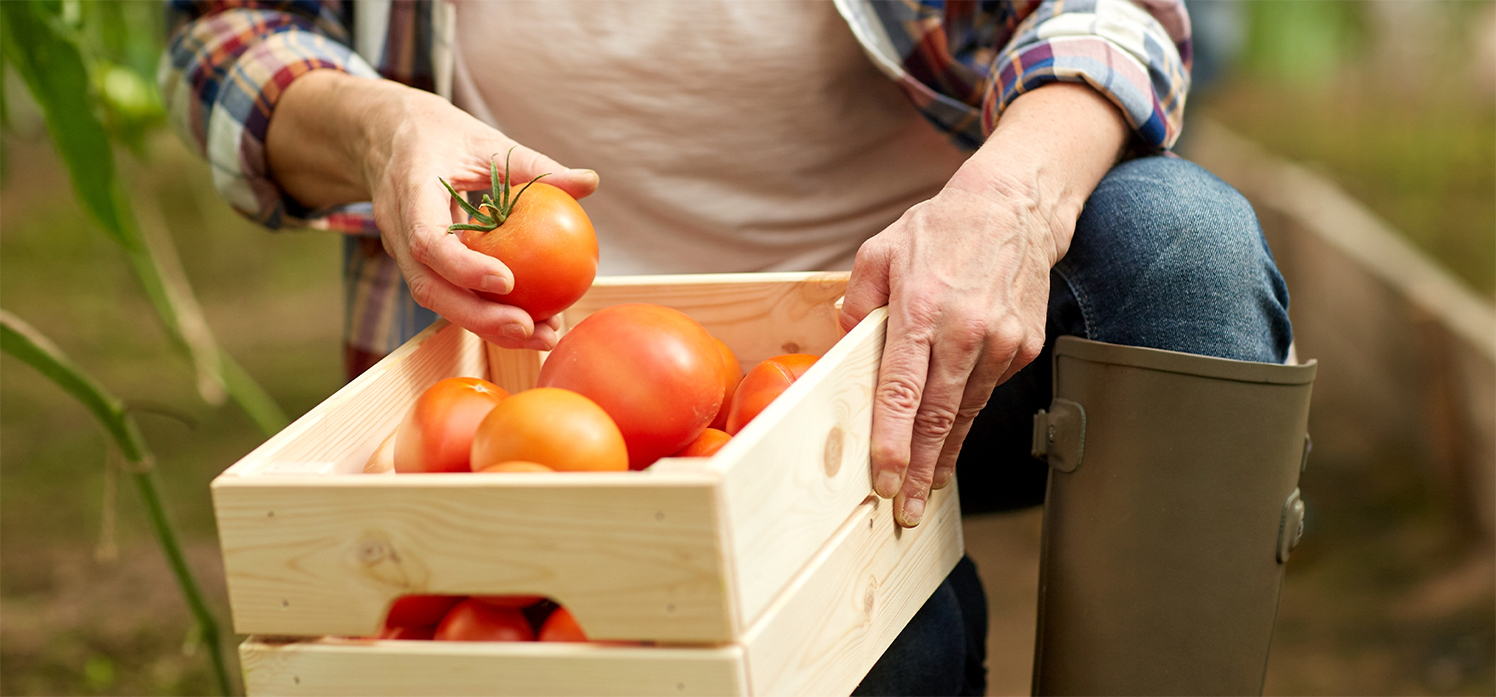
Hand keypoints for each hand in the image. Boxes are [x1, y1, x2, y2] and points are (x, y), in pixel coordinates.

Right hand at [266, 72, 598, 348]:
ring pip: (436, 298)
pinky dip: (484, 311)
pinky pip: (446, 292)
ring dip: (486, 325)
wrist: (383, 136)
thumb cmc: (439, 134)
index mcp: (410, 188)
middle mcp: (398, 227)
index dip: (463, 266)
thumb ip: (535, 166)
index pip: (427, 238)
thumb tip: (590, 182)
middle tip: (529, 329)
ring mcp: (400, 249)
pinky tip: (530, 321)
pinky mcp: (415, 263)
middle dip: (478, 317)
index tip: (507, 282)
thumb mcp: (485, 141)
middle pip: (428, 286)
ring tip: (541, 335)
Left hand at [838, 84, 1126, 526]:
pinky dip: (965, 415)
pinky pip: (987, 390)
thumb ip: (857, 301)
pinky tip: (948, 437)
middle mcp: (963, 332)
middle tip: (902, 508)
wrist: (1015, 207)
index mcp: (920, 310)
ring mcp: (1000, 343)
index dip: (892, 440)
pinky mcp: (1023, 346)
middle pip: (937, 416)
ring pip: (966, 412)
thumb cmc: (942, 229)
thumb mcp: (880, 252)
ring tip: (924, 488)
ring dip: (943, 454)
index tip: (883, 477)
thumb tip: (843, 342)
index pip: (902, 390)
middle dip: (918, 468)